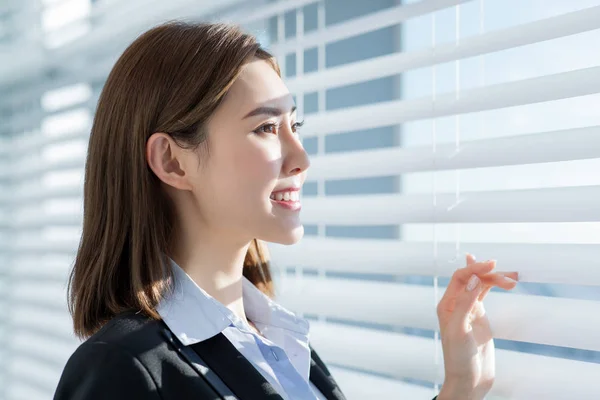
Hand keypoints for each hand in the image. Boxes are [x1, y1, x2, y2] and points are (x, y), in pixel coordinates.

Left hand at [436, 254, 517, 399]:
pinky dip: (491, 284)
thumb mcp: (460, 330)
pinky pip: (484, 294)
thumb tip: (474, 279)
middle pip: (472, 279)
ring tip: (513, 279)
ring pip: (480, 285)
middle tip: (510, 278)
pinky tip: (496, 275)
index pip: (460, 278)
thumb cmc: (459, 358)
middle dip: (489, 274)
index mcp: (447, 305)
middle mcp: (456, 304)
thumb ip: (465, 303)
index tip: (493, 265)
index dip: (475, 268)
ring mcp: (468, 309)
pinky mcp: (479, 316)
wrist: (469, 380)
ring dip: (495, 279)